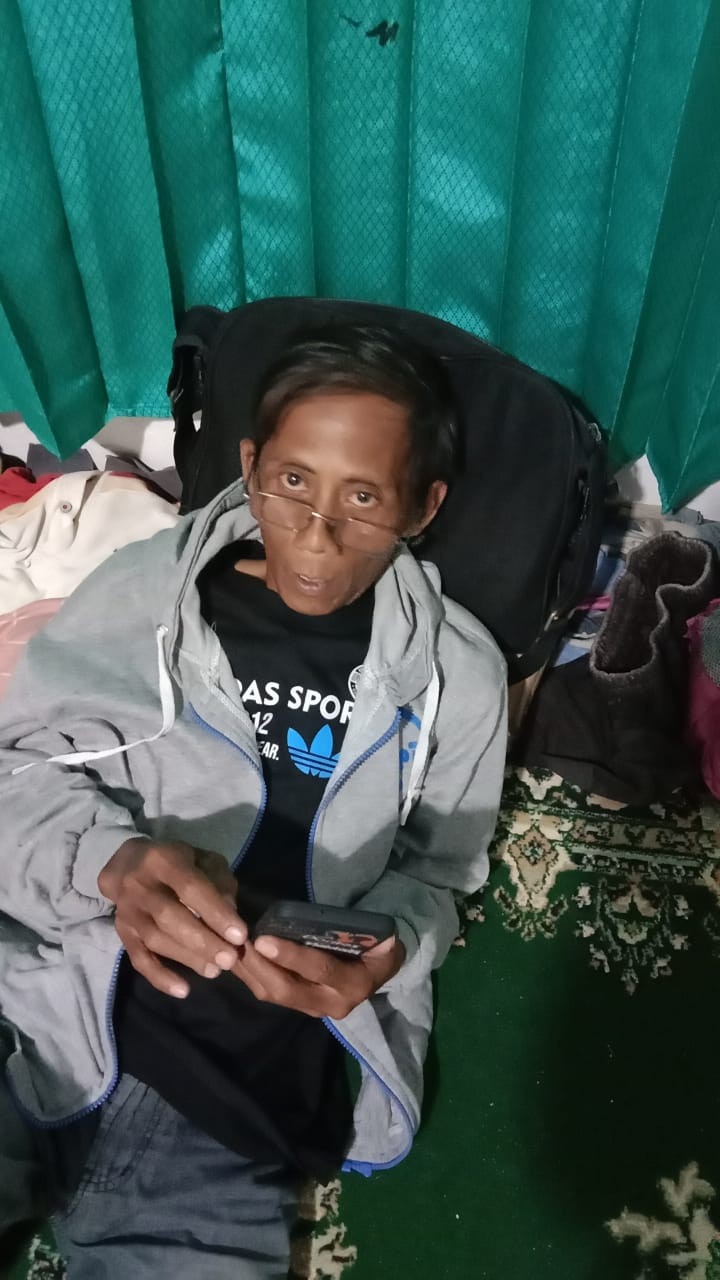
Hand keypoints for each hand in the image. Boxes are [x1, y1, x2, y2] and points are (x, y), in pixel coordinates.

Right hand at [98, 837, 246, 997]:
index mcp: (164, 860)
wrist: (127, 865)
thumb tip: (231, 912)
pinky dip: (159, 977)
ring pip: (155, 939)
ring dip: (187, 958)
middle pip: (169, 917)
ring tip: (215, 971)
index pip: (191, 888)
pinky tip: (182, 990)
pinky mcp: (122, 932)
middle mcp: (140, 885)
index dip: (215, 912)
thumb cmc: (177, 862)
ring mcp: (127, 911)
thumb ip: (220, 882)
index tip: (239, 936)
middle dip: (202, 941)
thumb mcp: (203, 860)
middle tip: (229, 960)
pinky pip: (138, 958)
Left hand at [229, 932, 405, 1018]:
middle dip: (259, 967)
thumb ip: (352, 930)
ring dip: (250, 971)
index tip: (262, 940)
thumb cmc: (378, 946)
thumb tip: (317, 915)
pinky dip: (251, 976)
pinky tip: (238, 958)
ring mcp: (314, 1009)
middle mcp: (333, 1004)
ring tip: (231, 946)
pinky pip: (270, 994)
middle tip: (239, 942)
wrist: (381, 972)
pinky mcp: (300, 1008)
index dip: (290, 956)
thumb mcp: (377, 936)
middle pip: (288, 990)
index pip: (319, 970)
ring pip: (274, 995)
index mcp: (354, 984)